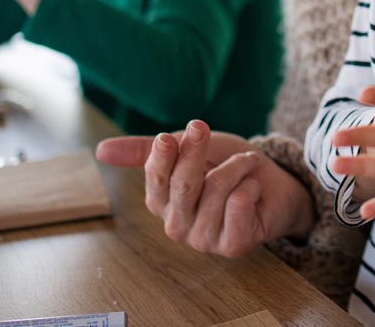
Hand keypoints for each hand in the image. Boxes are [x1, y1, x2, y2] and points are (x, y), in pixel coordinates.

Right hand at [96, 121, 314, 257]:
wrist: (274, 183)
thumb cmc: (226, 165)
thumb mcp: (187, 148)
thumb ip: (148, 150)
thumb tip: (100, 150)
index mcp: (161, 202)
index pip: (155, 177)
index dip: (165, 152)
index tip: (176, 131)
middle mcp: (177, 225)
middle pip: (182, 185)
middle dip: (196, 152)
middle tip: (203, 129)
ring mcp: (204, 238)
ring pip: (217, 189)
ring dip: (237, 166)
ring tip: (246, 165)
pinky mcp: (232, 245)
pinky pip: (238, 204)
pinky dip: (250, 185)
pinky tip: (253, 189)